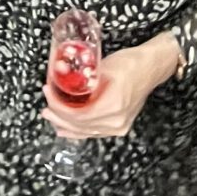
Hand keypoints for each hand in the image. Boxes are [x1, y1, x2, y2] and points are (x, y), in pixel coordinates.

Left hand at [43, 35, 182, 139]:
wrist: (151, 68)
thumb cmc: (130, 63)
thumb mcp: (103, 65)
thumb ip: (83, 75)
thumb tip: (60, 73)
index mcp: (113, 105)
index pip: (78, 115)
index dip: (59, 107)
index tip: (48, 94)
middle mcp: (116, 122)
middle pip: (80, 126)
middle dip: (59, 118)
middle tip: (45, 108)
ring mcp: (119, 127)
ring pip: (86, 132)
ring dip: (66, 126)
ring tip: (51, 117)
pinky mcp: (119, 126)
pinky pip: (94, 132)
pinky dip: (79, 130)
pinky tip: (66, 129)